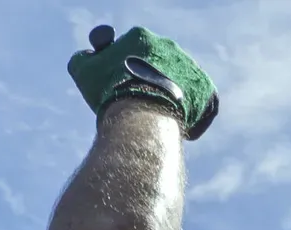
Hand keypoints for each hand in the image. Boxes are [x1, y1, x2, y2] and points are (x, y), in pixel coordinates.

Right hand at [67, 25, 218, 139]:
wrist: (142, 112)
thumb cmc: (111, 91)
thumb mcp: (84, 71)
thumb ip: (83, 59)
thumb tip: (87, 55)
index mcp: (141, 37)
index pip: (132, 52)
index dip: (124, 71)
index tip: (119, 88)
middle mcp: (169, 47)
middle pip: (158, 67)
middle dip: (149, 84)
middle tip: (140, 106)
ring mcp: (190, 68)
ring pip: (179, 86)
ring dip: (171, 100)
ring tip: (159, 121)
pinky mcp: (207, 92)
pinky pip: (201, 106)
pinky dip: (193, 119)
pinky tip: (179, 131)